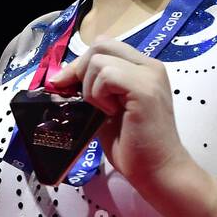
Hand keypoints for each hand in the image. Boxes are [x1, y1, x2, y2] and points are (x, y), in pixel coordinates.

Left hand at [49, 39, 192, 190]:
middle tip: (84, 98)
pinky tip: (110, 113)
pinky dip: (98, 94)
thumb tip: (59, 79)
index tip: (66, 85)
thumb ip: (91, 87)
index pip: (103, 46)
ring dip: (91, 87)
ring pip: (99, 60)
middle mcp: (149, 66)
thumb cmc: (131, 144)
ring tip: (105, 110)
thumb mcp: (104, 107)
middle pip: (100, 45)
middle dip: (81, 70)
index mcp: (142, 68)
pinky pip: (107, 75)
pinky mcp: (145, 89)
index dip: (80, 63)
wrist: (157, 171)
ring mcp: (149, 75)